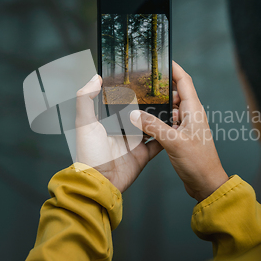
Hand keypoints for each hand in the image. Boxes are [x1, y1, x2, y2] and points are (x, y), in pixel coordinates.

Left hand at [74, 75, 162, 192]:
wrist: (101, 183)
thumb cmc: (89, 154)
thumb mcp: (84, 123)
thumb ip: (86, 99)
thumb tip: (95, 77)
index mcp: (108, 120)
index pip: (121, 100)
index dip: (131, 90)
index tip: (143, 77)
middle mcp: (122, 129)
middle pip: (139, 111)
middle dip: (150, 102)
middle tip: (164, 89)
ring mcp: (134, 141)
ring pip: (151, 125)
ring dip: (161, 117)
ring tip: (173, 104)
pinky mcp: (143, 154)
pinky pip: (158, 143)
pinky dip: (166, 136)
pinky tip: (175, 126)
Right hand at [130, 61, 227, 201]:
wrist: (207, 184)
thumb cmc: (198, 163)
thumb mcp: (173, 142)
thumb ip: (153, 126)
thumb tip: (134, 114)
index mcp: (194, 110)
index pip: (184, 81)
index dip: (173, 68)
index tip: (161, 59)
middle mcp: (191, 115)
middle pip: (175, 93)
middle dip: (160, 87)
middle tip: (142, 82)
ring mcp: (186, 126)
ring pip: (170, 109)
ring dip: (158, 106)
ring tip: (139, 101)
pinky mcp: (181, 136)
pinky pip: (168, 122)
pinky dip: (158, 120)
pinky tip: (145, 122)